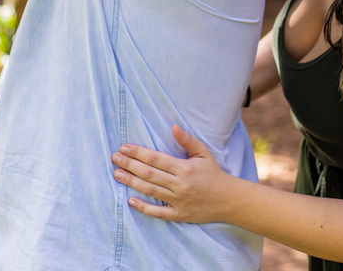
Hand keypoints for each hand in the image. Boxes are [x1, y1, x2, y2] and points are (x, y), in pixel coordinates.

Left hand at [110, 125, 234, 223]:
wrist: (228, 200)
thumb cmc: (213, 174)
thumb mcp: (203, 153)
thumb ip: (187, 140)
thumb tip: (173, 127)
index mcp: (184, 168)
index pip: (155, 159)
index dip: (138, 153)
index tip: (124, 148)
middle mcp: (179, 184)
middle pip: (149, 174)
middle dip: (129, 165)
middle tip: (114, 158)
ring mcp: (178, 201)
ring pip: (150, 191)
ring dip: (131, 182)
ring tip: (117, 174)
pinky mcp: (179, 215)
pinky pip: (158, 213)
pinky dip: (144, 207)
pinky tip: (130, 200)